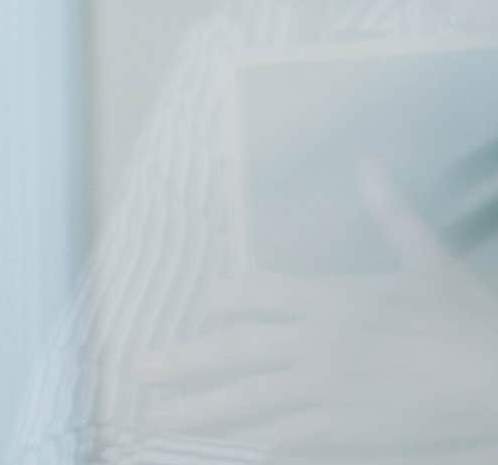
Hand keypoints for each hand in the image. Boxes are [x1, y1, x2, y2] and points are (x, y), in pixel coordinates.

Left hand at [138, 157, 497, 460]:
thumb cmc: (469, 321)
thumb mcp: (428, 260)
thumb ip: (390, 214)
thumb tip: (370, 165)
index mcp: (329, 298)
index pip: (248, 295)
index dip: (218, 305)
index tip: (205, 315)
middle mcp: (315, 343)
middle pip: (229, 351)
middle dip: (179, 361)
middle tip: (137, 370)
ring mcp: (325, 390)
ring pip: (245, 400)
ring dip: (197, 409)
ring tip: (157, 417)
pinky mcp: (344, 430)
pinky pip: (284, 438)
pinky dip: (251, 443)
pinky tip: (224, 449)